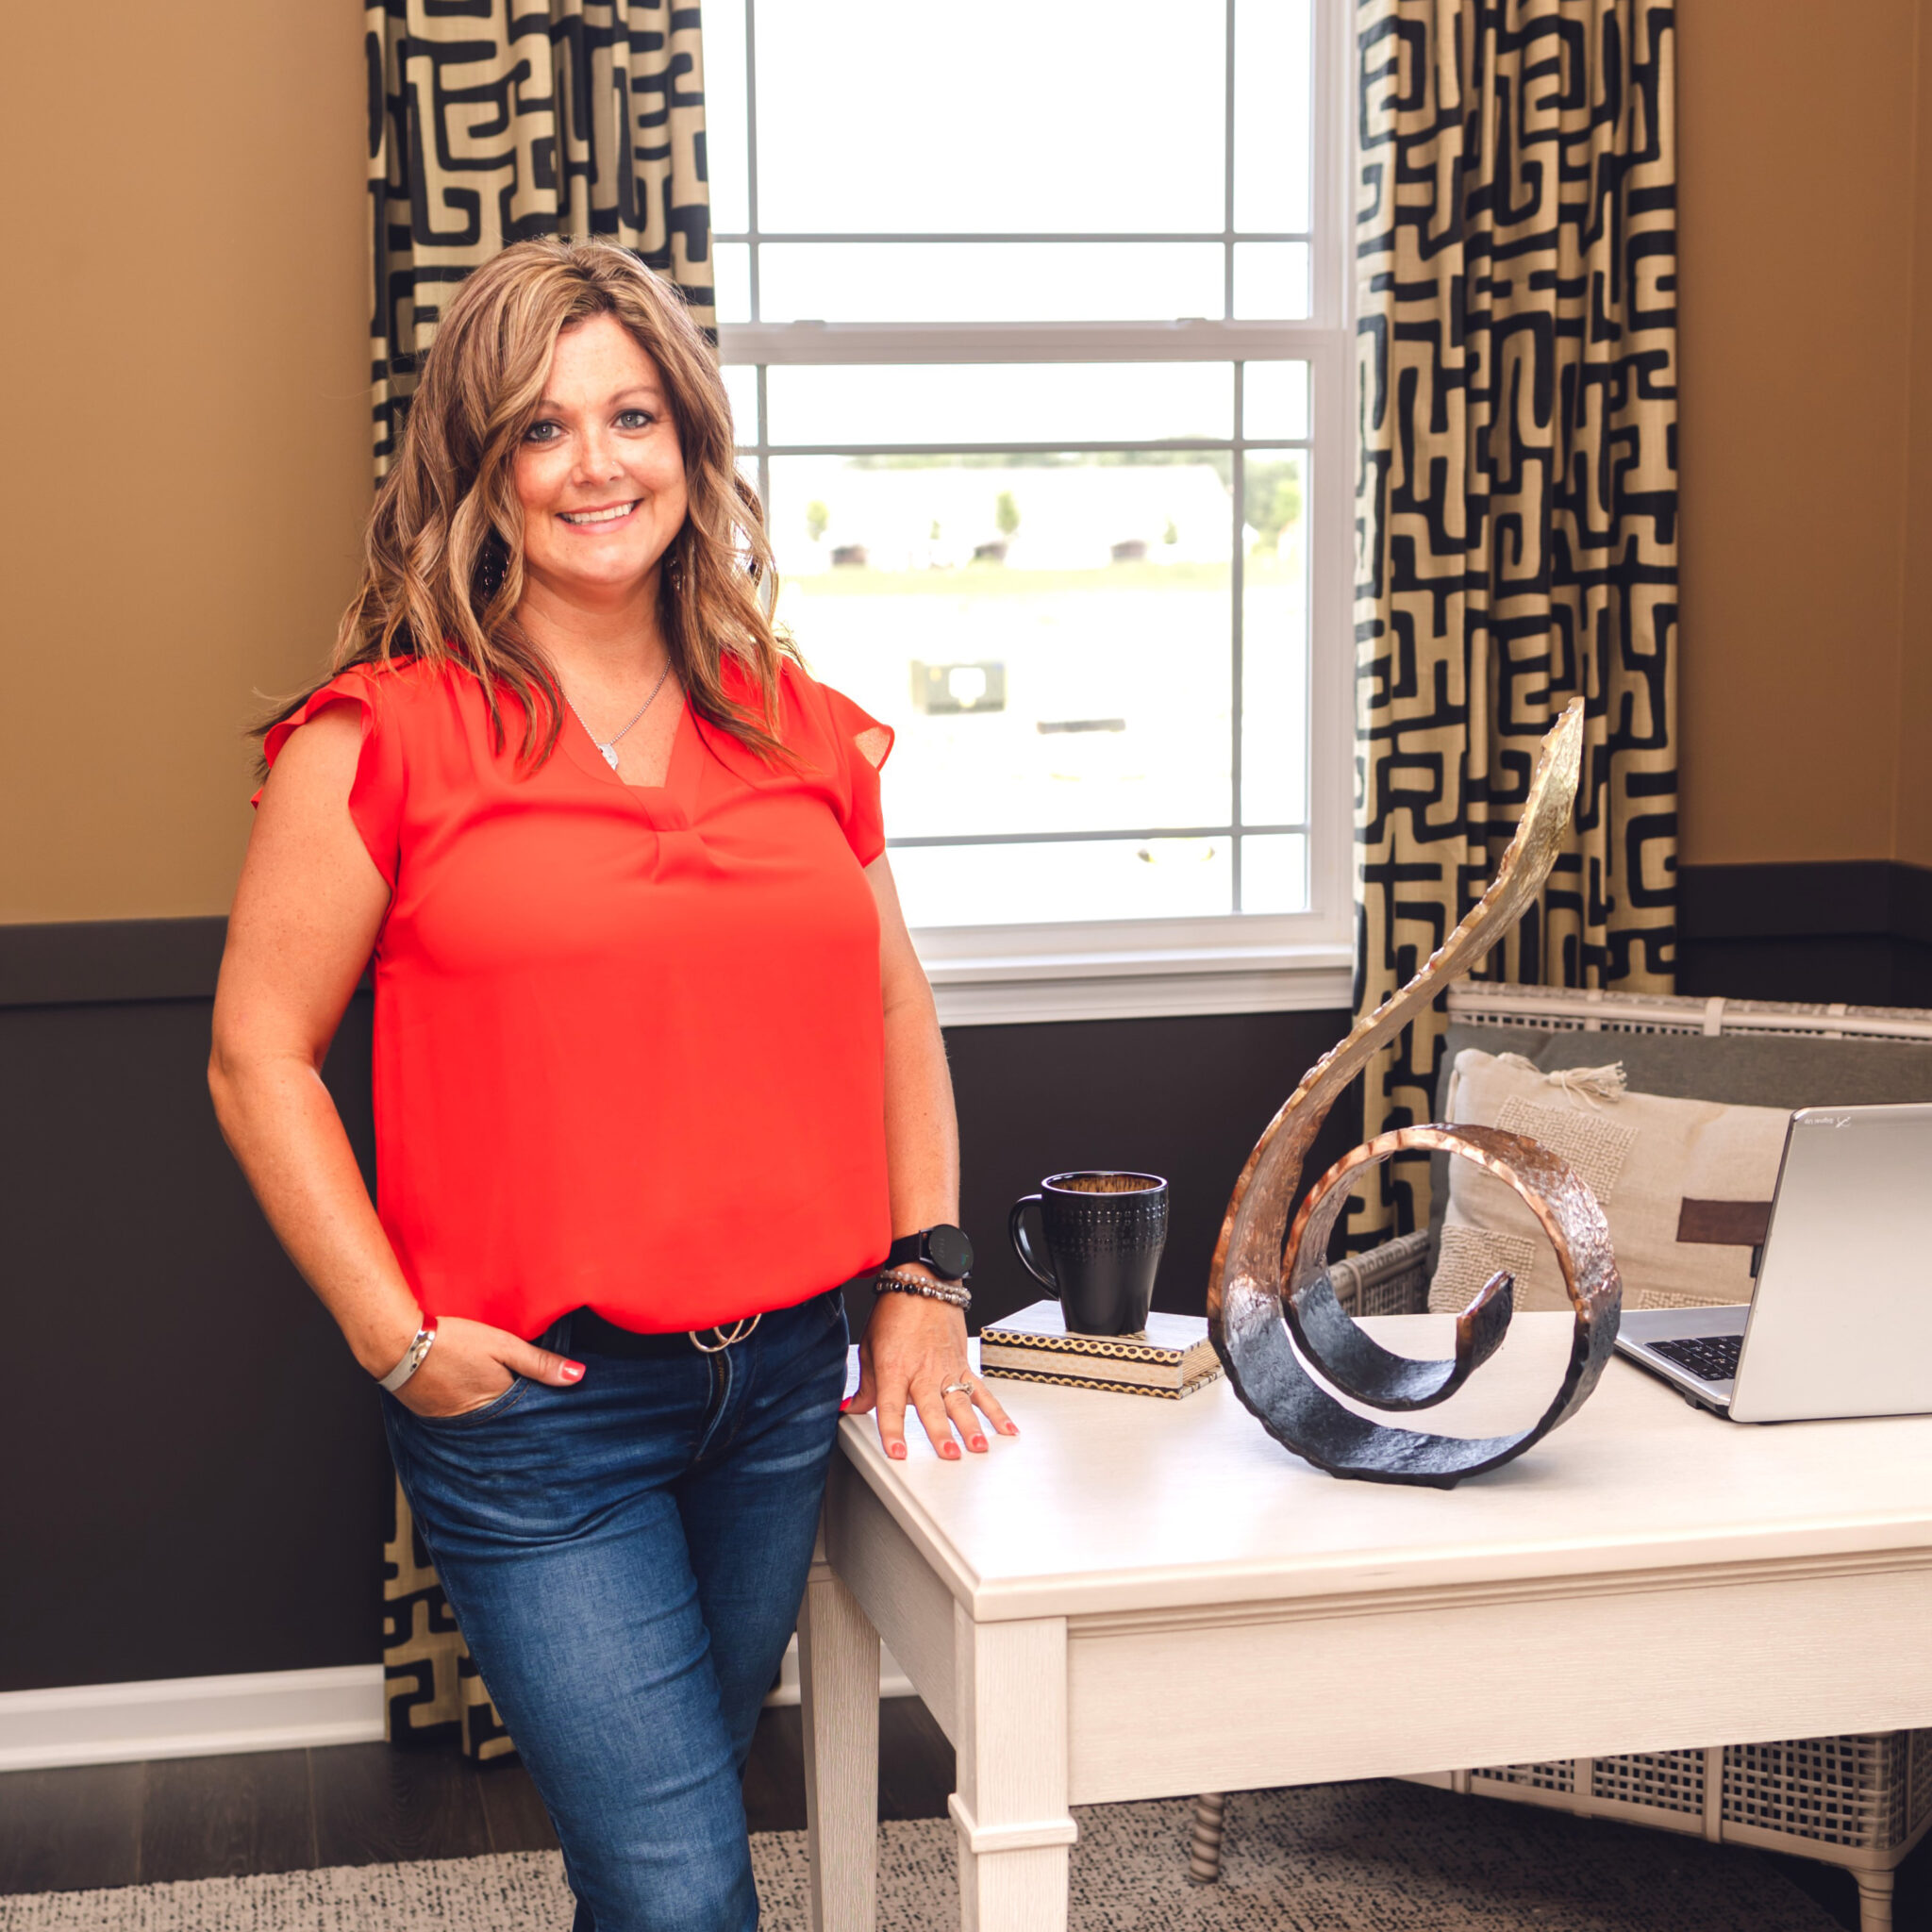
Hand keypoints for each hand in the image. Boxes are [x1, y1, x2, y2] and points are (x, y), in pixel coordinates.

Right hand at [389, 1313, 585, 1418]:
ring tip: (507, 1406)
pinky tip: (477, 1401)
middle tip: (536, 1411)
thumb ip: (540, 1362)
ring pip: (486, 1424)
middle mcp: (477, 1423)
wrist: (397, 1344)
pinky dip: (473, 1414)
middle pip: (508, 1424)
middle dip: (522, 1418)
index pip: (530, 1415)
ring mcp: (453, 1424)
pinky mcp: (434, 1419)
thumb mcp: (502, 1345)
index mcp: (498, 1405)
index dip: (543, 1409)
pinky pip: (463, 1422)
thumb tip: (579, 1376)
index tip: (560, 1409)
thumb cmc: (452, 1340)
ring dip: (497, 1417)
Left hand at [849, 1287, 1016, 1461]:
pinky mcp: (963, 1365)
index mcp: (894, 1368)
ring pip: (960, 1401)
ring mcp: (947, 1369)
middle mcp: (922, 1371)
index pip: (891, 1406)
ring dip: (971, 1426)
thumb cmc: (894, 1313)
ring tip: (978, 1446)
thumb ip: (866, 1386)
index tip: (897, 1452)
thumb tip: (851, 1409)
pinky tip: (1006, 1429)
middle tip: (949, 1453)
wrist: (923, 1283)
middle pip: (931, 1407)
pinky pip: (982, 1391)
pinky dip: (996, 1411)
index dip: (892, 1430)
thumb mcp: (869, 1348)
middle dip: (940, 1432)